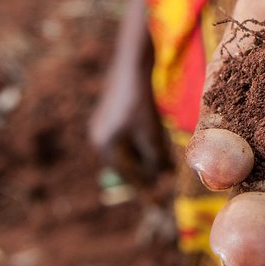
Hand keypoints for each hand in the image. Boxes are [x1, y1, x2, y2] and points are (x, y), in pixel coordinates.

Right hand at [89, 46, 165, 186]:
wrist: (132, 64)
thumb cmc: (139, 101)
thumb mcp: (150, 133)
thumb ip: (155, 157)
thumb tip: (164, 178)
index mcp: (103, 144)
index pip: (126, 174)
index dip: (144, 186)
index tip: (157, 201)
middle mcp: (98, 136)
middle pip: (125, 163)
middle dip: (146, 172)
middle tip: (165, 182)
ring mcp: (104, 124)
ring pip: (128, 150)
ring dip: (145, 158)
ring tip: (164, 165)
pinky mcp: (112, 113)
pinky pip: (128, 137)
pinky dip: (142, 144)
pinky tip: (157, 144)